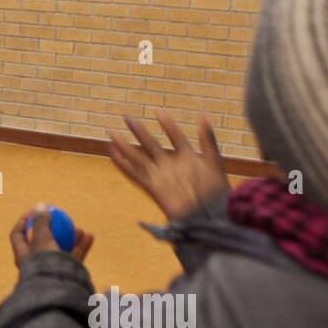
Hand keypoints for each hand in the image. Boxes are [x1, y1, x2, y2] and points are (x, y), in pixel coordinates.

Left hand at [10, 203, 93, 267]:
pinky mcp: (65, 274)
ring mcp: (50, 269)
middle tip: (60, 217)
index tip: (36, 210)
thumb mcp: (41, 238)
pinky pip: (74, 258)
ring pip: (62, 249)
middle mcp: (35, 264)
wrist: (57, 290)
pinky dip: (81, 247)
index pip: (18, 234)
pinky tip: (89, 236)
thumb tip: (41, 205)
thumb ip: (40, 221)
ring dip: (71, 237)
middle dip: (53, 228)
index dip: (24, 220)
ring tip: (79, 229)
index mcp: (22, 257)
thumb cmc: (45, 263)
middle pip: (42, 241)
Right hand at [106, 111, 229, 221]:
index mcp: (187, 157)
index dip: (168, 125)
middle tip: (126, 116)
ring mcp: (161, 176)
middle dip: (138, 130)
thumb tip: (203, 113)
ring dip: (125, 146)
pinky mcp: (153, 189)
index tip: (158, 111)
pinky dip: (123, 166)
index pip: (175, 136)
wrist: (211, 215)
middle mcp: (170, 165)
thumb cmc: (215, 191)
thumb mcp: (213, 160)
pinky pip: (135, 175)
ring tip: (112, 133)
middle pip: (150, 144)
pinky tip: (113, 155)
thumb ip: (207, 137)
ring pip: (138, 157)